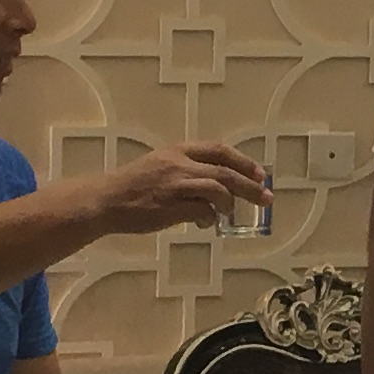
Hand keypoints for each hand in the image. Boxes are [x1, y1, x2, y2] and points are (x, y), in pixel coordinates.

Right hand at [75, 141, 273, 235]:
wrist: (106, 200)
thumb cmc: (133, 185)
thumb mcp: (161, 165)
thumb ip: (187, 170)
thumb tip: (217, 186)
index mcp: (178, 150)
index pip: (218, 150)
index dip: (243, 161)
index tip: (260, 173)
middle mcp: (179, 164)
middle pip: (225, 172)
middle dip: (250, 185)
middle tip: (266, 198)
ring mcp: (176, 185)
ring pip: (218, 189)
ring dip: (230, 202)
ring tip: (230, 212)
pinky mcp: (171, 207)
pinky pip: (203, 212)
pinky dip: (210, 219)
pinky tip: (206, 224)